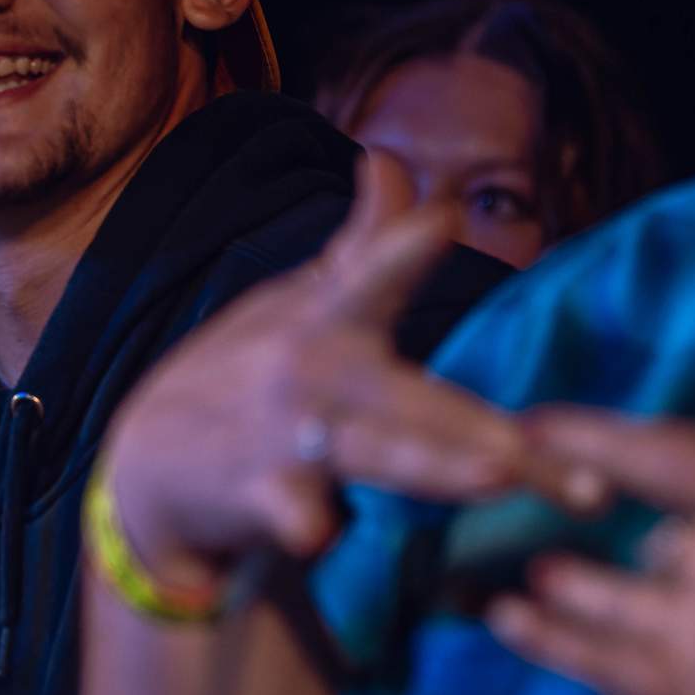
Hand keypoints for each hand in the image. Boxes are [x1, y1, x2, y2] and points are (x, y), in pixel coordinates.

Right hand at [100, 151, 596, 591]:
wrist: (152, 459)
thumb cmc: (246, 373)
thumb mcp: (297, 302)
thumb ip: (362, 245)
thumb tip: (391, 162)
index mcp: (330, 321)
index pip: (371, 276)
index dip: (402, 247)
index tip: (443, 221)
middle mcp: (313, 371)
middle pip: (411, 393)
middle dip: (481, 418)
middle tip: (543, 442)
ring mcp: (285, 434)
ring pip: (376, 452)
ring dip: (434, 463)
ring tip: (497, 474)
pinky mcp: (258, 494)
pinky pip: (286, 513)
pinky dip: (296, 521)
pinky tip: (313, 532)